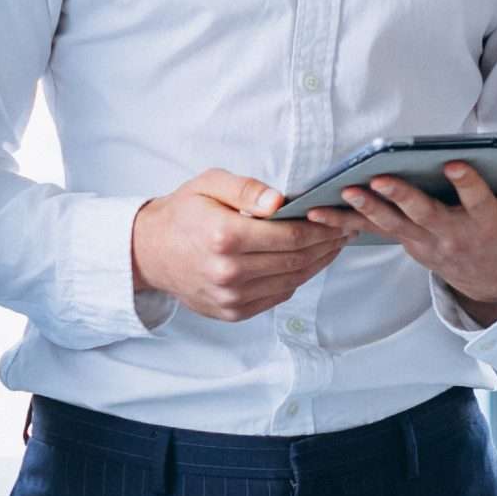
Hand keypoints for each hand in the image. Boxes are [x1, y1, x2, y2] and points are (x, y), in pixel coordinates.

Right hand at [131, 169, 348, 321]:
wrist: (150, 252)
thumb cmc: (183, 213)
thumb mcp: (209, 184)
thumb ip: (247, 188)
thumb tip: (281, 201)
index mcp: (224, 236)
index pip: (289, 236)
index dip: (321, 229)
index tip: (339, 218)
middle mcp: (228, 272)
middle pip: (295, 260)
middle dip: (326, 245)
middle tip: (345, 230)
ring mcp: (231, 297)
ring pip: (291, 280)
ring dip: (317, 263)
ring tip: (332, 246)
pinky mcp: (232, 312)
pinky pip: (277, 295)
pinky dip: (296, 279)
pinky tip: (306, 262)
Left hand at [303, 164, 496, 316]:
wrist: (491, 278)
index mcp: (489, 222)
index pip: (479, 200)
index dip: (469, 184)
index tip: (456, 165)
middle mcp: (454, 234)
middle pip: (426, 215)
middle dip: (403, 199)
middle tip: (381, 180)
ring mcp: (425, 241)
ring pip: (392, 224)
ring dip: (366, 210)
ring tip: (344, 192)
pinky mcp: (404, 241)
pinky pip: (370, 232)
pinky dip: (342, 224)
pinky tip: (315, 212)